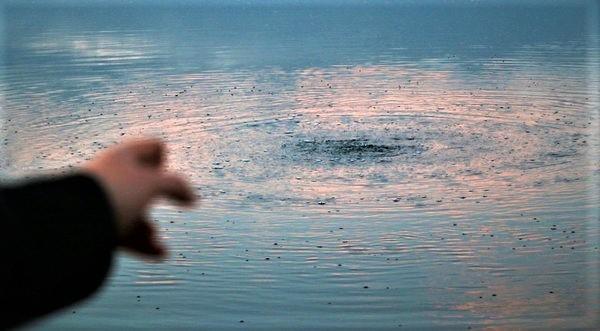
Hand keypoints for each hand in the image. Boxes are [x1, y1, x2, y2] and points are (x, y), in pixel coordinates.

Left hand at [82, 138, 195, 258]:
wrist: (74, 222)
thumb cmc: (116, 193)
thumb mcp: (153, 184)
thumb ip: (176, 186)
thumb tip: (193, 197)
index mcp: (123, 157)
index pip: (153, 149)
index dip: (165, 161)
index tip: (165, 175)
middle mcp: (112, 176)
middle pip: (143, 183)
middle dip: (159, 197)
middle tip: (170, 205)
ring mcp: (102, 202)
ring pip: (133, 212)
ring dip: (149, 228)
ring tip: (161, 246)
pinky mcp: (95, 226)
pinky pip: (123, 233)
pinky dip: (142, 243)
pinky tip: (159, 254)